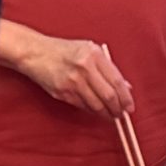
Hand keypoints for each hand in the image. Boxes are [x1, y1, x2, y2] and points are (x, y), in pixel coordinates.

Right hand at [4, 28, 133, 118]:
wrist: (36, 53)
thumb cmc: (64, 50)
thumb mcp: (88, 50)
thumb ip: (107, 68)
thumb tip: (126, 87)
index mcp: (93, 55)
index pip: (116, 81)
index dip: (126, 97)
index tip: (130, 107)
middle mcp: (84, 68)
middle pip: (109, 96)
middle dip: (118, 109)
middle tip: (121, 114)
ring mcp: (73, 82)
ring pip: (96, 105)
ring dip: (106, 114)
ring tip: (111, 115)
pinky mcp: (63, 93)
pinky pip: (83, 107)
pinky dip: (93, 111)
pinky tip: (96, 111)